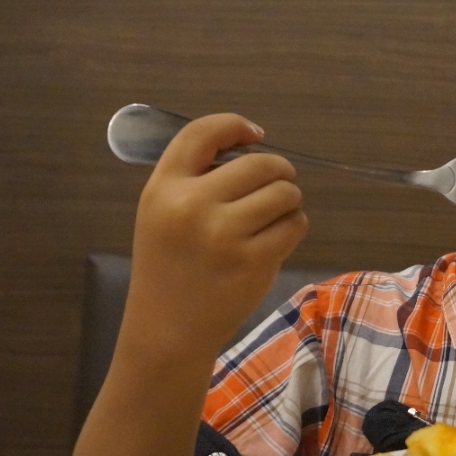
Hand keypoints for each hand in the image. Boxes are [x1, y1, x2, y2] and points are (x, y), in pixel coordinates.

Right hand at [125, 113, 308, 358]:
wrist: (167, 330)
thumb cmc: (169, 266)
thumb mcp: (160, 212)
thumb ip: (194, 176)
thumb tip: (253, 142)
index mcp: (163, 188)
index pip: (203, 133)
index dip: (235, 125)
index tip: (256, 134)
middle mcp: (192, 206)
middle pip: (260, 163)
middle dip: (278, 171)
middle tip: (278, 185)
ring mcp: (225, 235)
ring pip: (285, 193)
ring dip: (289, 200)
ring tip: (275, 215)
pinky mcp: (254, 261)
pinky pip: (295, 225)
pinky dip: (293, 227)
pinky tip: (276, 238)